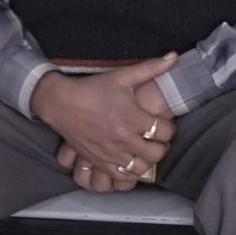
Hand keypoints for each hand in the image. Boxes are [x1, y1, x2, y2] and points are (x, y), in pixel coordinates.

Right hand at [31, 54, 177, 188]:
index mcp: (132, 118)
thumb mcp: (122, 76)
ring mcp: (111, 153)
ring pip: (140, 168)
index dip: (169, 128)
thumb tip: (174, 57)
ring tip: (145, 151)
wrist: (61, 103)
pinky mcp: (99, 161)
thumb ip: (151, 68)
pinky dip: (130, 174)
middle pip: (156, 153)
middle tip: (158, 139)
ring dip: (147, 161)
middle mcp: (124, 139)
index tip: (164, 124)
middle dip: (162, 146)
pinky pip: (121, 177)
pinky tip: (131, 163)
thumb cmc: (93, 89)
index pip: (165, 131)